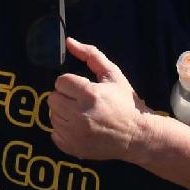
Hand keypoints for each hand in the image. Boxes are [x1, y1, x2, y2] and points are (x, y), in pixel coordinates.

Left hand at [50, 37, 150, 161]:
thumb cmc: (125, 102)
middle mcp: (80, 115)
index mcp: (90, 94)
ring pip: (52, 115)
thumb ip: (90, 54)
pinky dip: (64, 130)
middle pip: (53, 98)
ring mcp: (75, 134)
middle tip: (82, 101)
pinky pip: (55, 133)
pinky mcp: (73, 148)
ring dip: (64, 113)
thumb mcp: (112, 74)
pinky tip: (80, 128)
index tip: (84, 89)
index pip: (61, 82)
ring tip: (82, 114)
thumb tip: (69, 41)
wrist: (137, 135)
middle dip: (66, 97)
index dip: (72, 83)